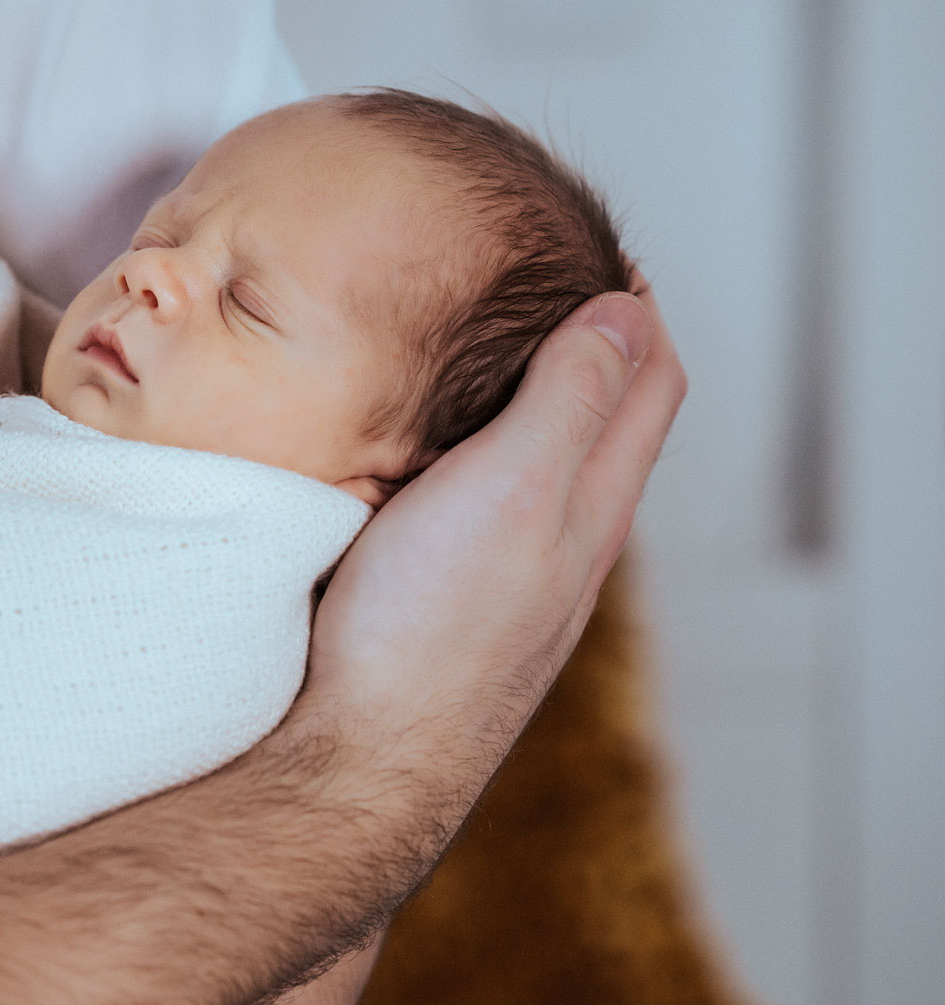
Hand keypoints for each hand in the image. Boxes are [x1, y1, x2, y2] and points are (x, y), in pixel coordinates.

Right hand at [300, 287, 682, 853]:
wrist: (354, 759)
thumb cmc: (429, 627)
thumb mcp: (516, 488)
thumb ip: (572, 399)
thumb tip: (625, 309)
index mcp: (593, 505)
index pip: (650, 380)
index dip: (635, 305)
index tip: (587, 246)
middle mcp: (562, 543)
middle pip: (602, 420)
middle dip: (583, 342)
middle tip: (525, 280)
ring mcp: (503, 581)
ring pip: (535, 469)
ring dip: (520, 400)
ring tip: (469, 346)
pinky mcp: (443, 605)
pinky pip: (475, 509)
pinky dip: (465, 455)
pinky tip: (411, 452)